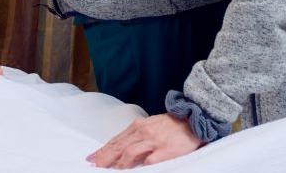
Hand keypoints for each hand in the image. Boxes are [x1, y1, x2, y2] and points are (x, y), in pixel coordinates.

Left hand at [88, 113, 202, 167]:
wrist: (193, 118)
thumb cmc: (172, 125)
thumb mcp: (150, 125)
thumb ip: (137, 135)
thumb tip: (122, 148)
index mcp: (138, 126)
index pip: (116, 140)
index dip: (103, 150)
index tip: (92, 158)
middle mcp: (143, 132)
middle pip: (118, 146)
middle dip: (105, 158)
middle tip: (95, 166)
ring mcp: (154, 141)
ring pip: (130, 153)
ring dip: (119, 164)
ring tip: (112, 171)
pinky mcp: (166, 150)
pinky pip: (150, 160)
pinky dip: (140, 167)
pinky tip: (134, 172)